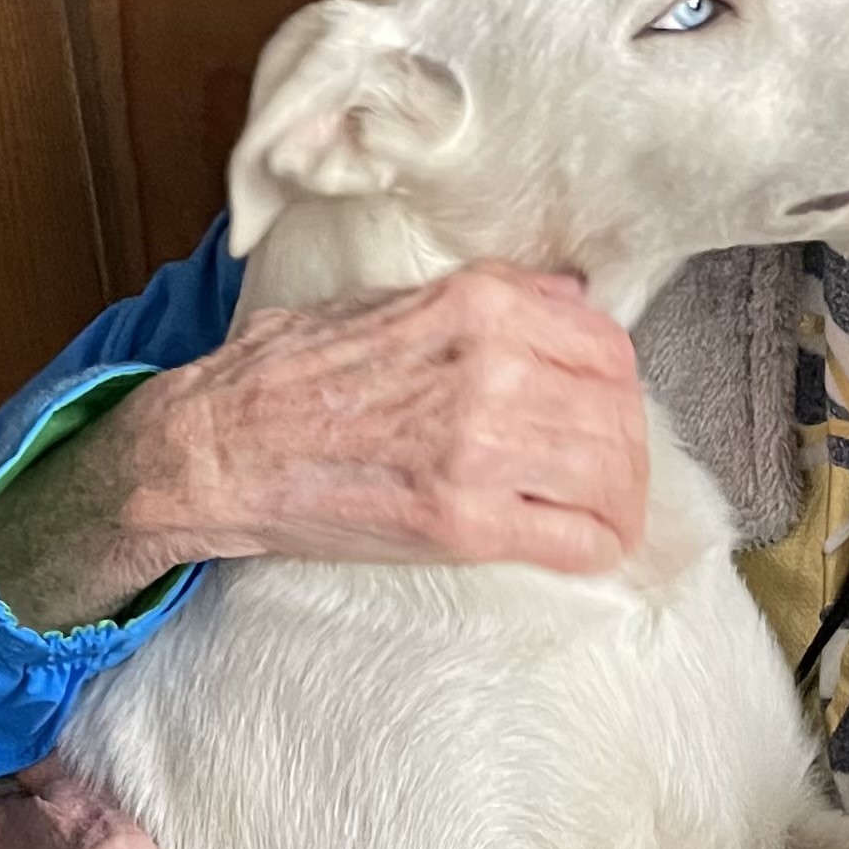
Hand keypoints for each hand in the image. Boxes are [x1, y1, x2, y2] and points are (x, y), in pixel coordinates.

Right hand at [0, 264, 648, 629]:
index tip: (610, 411)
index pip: (608, 345)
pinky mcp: (462, 521)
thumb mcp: (400, 299)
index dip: (620, 386)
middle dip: (629, 452)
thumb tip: (572, 302)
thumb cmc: (296, 371)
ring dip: (621, 503)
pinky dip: (596, 547)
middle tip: (615, 477)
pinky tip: (588, 549)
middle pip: (621, 414)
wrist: (219, 446)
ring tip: (607, 518)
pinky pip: (574, 539)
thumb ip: (492, 299)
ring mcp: (480, 446)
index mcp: (481, 304)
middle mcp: (492, 367)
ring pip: (612, 476)